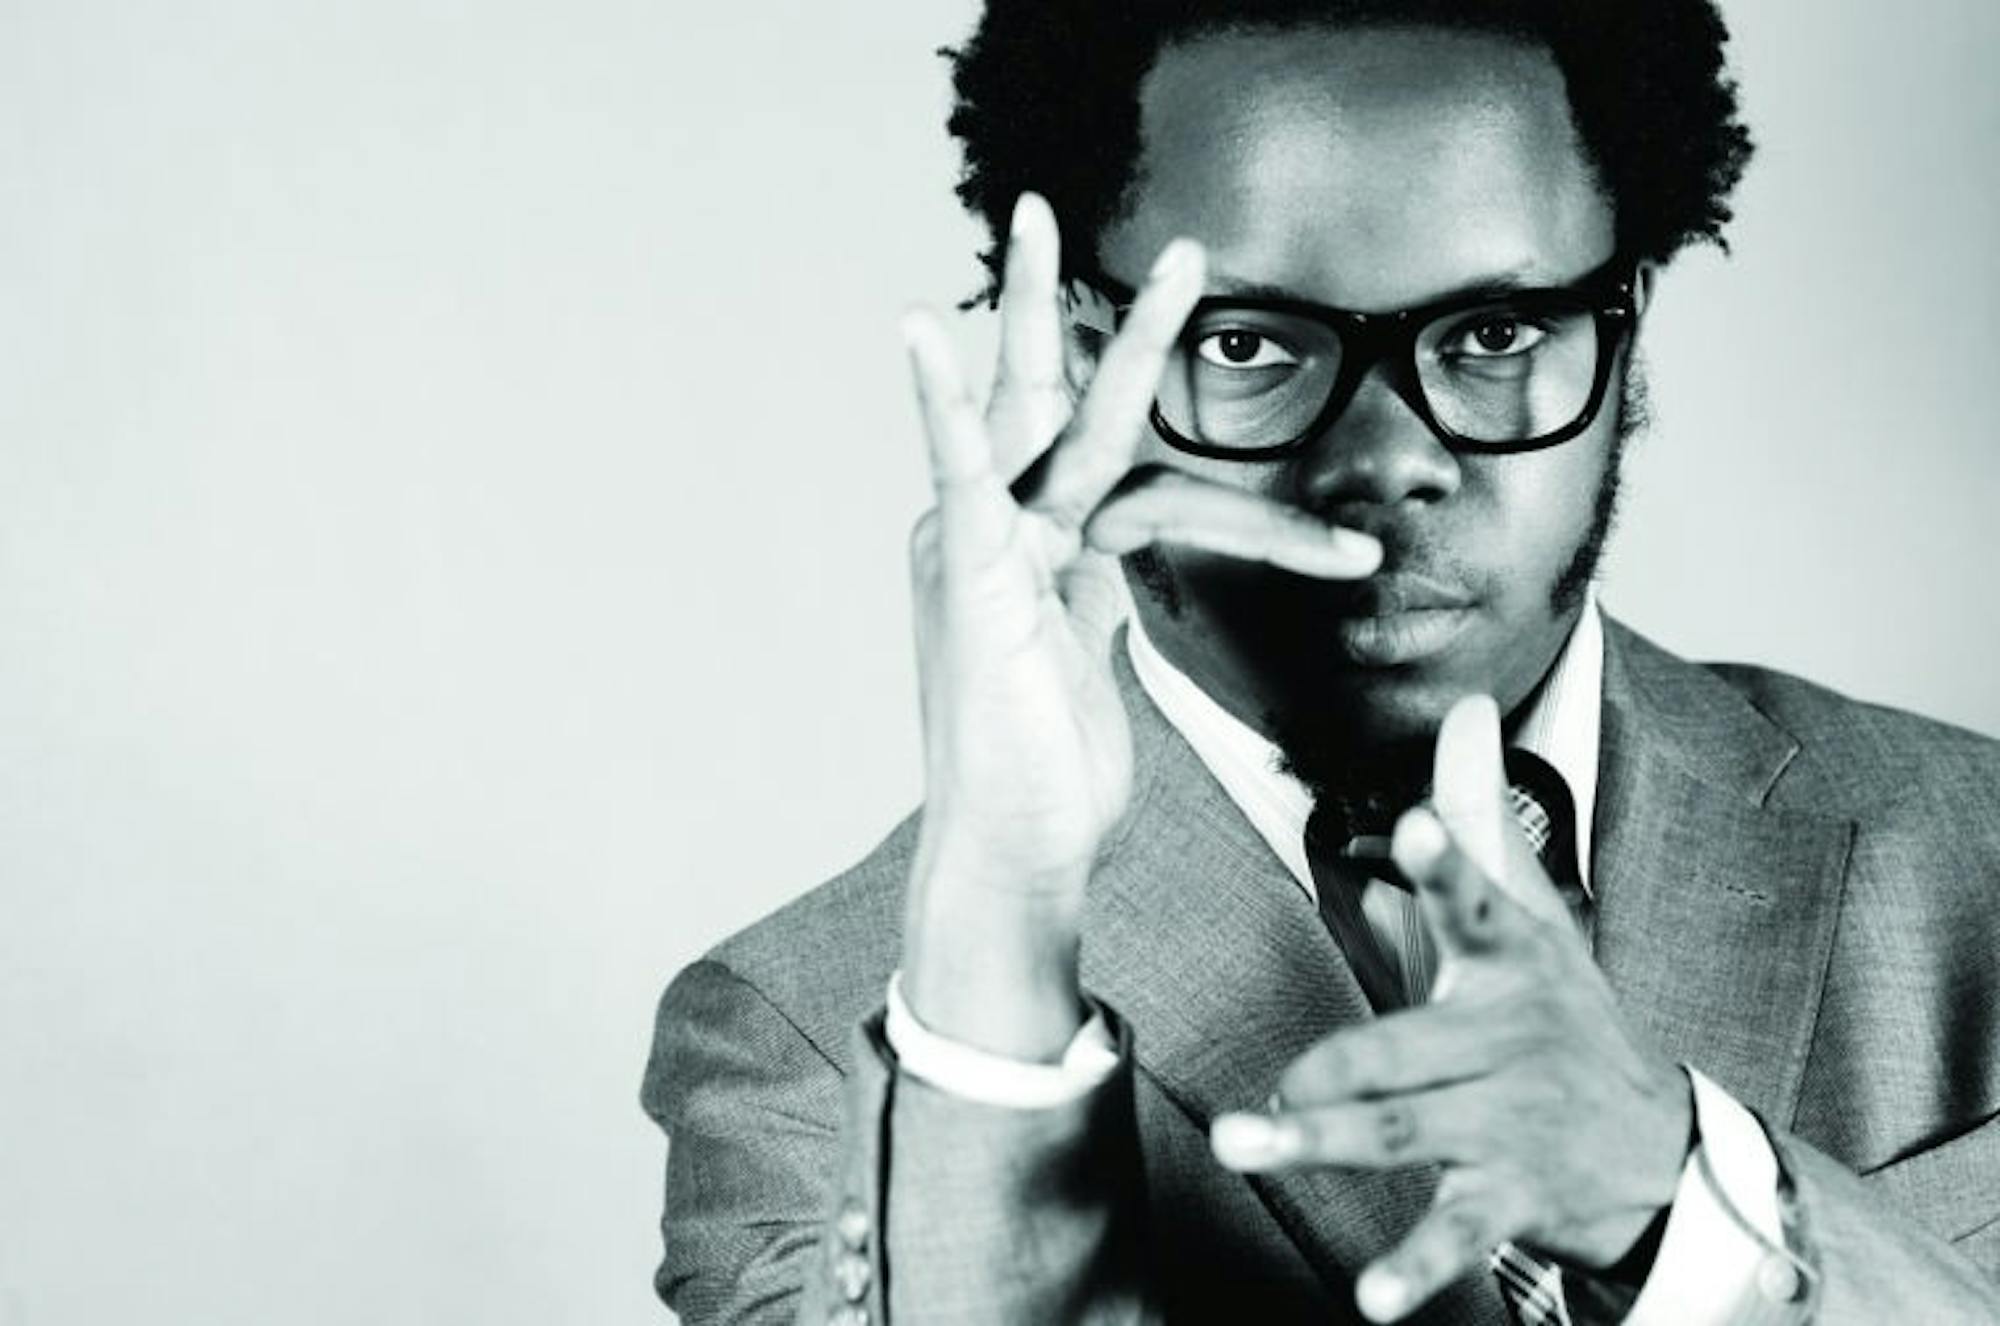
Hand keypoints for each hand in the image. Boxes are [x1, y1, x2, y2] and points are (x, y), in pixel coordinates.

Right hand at [898, 193, 1382, 1057]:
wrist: (1017, 853)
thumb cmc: (1054, 777)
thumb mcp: (1091, 666)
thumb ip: (1098, 599)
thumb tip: (1118, 570)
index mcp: (1039, 550)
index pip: (1132, 473)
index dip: (1232, 483)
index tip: (1315, 519)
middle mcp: (1006, 533)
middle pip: (1050, 398)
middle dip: (1072, 307)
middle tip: (1078, 217)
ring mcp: (983, 548)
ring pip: (1054, 418)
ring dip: (1122, 336)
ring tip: (1185, 264)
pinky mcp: (967, 572)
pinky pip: (958, 472)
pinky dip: (937, 402)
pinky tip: (918, 333)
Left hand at [1211, 696, 1692, 1320]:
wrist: (1663, 1148)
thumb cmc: (1564, 1014)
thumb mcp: (1530, 915)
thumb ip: (1477, 819)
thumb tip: (1461, 706)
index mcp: (1512, 958)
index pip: (1477, 899)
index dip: (1446, 861)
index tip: (1410, 822)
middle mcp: (1512, 1038)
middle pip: (1409, 1049)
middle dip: (1336, 1069)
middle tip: (1268, 1084)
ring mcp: (1513, 1121)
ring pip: (1408, 1134)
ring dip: (1326, 1146)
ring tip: (1248, 1146)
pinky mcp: (1513, 1196)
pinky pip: (1457, 1233)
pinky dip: (1416, 1270)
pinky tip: (1373, 1301)